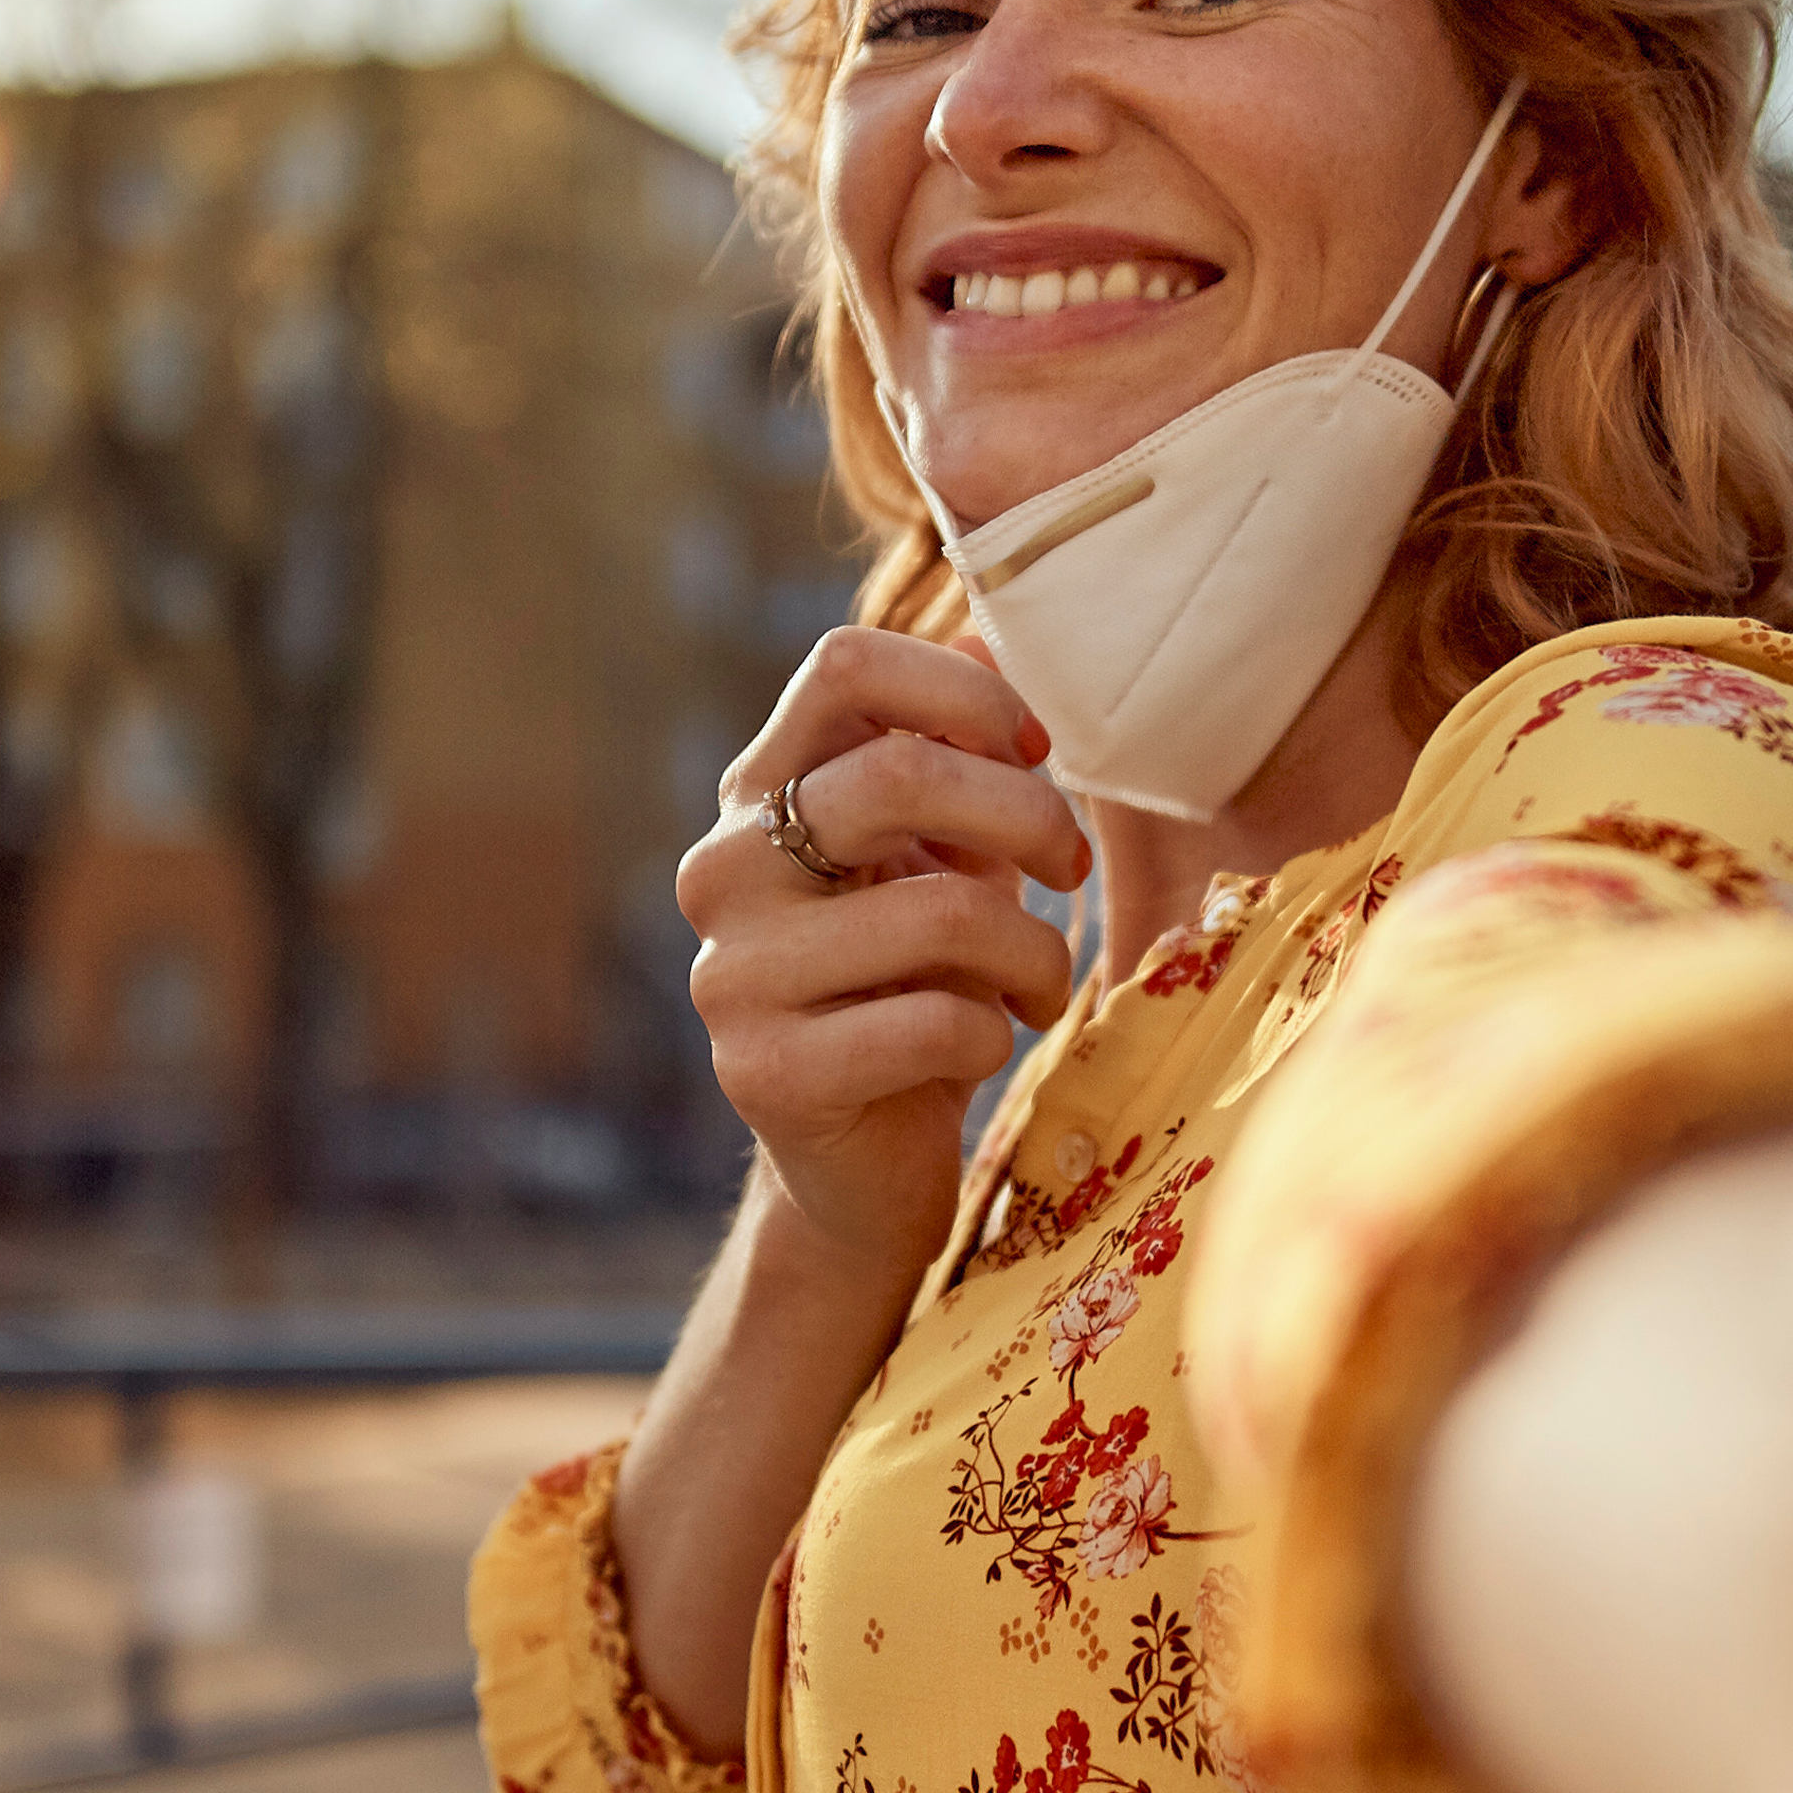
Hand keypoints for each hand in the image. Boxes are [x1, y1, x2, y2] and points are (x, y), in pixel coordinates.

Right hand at [675, 626, 1092, 1291]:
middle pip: (899, 774)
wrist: (858, 1165)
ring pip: (941, 911)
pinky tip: (982, 1048)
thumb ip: (955, 748)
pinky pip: (938, 1023)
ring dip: (1034, 952)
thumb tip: (990, 627)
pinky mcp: (765, 1073)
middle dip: (1027, 815)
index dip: (963, 689)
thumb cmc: (914, 983)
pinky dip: (993, 1035)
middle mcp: (723, 868)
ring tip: (1040, 985)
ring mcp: (731, 973)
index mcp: (761, 792)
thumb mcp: (942, 851)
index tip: (1035, 746)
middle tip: (1069, 867)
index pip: (844, 665)